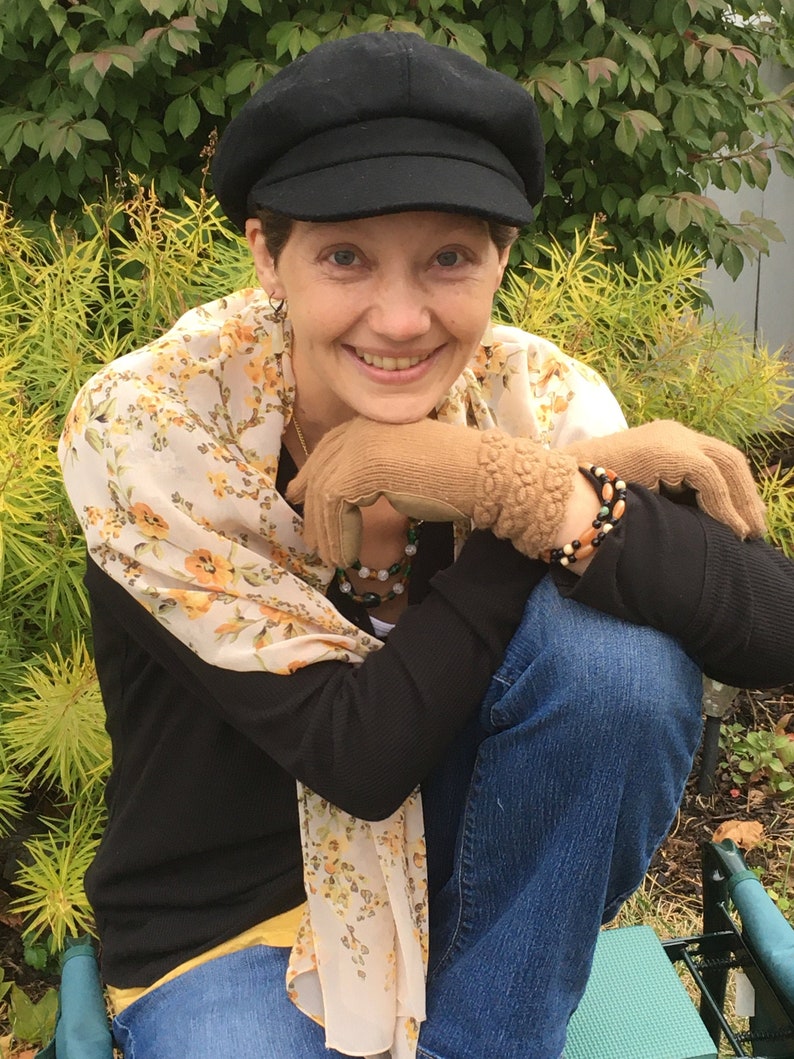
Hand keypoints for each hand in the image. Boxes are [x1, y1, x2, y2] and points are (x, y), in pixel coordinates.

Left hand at [286, 417, 578, 565]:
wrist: (481, 473)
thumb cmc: (456, 473)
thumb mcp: (407, 462)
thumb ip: (377, 466)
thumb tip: (346, 493)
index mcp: (372, 421)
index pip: (329, 448)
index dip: (311, 476)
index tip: (301, 499)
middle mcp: (361, 429)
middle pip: (322, 472)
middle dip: (314, 511)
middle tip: (312, 541)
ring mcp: (360, 447)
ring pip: (326, 495)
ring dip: (327, 533)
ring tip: (333, 559)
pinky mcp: (362, 469)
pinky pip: (337, 509)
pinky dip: (340, 537)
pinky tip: (347, 557)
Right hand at [562, 420, 765, 538]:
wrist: (557, 486)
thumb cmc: (591, 498)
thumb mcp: (641, 495)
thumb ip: (668, 498)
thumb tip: (699, 522)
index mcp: (665, 440)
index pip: (715, 460)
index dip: (735, 490)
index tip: (743, 520)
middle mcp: (674, 432)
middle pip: (728, 458)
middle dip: (746, 495)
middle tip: (755, 528)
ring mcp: (672, 438)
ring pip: (726, 464)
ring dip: (741, 501)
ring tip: (746, 533)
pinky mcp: (668, 452)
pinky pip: (710, 477)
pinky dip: (723, 505)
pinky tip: (728, 528)